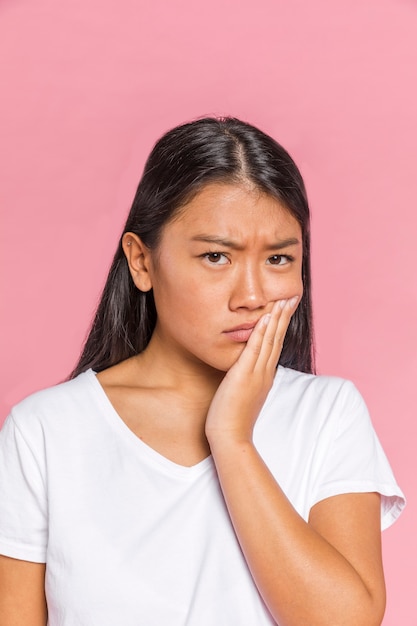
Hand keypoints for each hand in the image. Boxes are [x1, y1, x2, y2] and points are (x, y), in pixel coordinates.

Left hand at [205, 296, 298, 445]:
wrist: (231, 437)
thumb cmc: (233, 418)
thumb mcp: (244, 394)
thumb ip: (248, 380)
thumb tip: (246, 370)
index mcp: (265, 375)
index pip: (276, 345)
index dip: (281, 325)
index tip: (286, 308)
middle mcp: (264, 372)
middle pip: (278, 338)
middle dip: (285, 316)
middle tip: (292, 296)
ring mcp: (257, 373)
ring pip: (270, 340)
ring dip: (277, 318)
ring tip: (284, 299)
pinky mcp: (245, 375)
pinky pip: (255, 349)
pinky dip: (261, 332)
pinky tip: (266, 317)